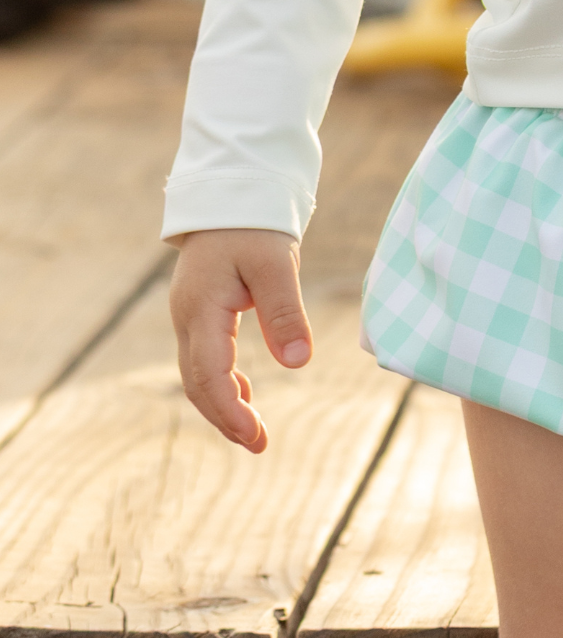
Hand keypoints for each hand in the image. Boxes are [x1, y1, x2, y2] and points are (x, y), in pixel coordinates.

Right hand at [168, 227, 311, 452]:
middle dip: (225, 417)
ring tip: (253, 432)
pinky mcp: (201, 311)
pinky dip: (224, 380)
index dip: (229, 409)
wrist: (233, 192)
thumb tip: (299, 364)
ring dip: (224, 403)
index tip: (254, 435)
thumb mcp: (277, 264)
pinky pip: (206, 357)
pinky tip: (246, 394)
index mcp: (201, 309)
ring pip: (199, 373)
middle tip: (258, 445)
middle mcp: (187, 318)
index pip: (208, 374)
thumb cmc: (255, 225)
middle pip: (197, 382)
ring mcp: (190, 315)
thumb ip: (285, 312)